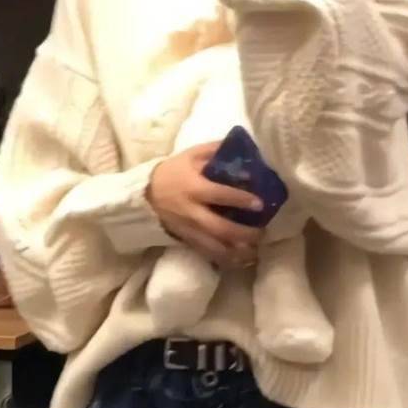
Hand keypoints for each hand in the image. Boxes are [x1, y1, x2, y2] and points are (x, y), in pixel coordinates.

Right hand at [148, 143, 264, 268]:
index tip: (260, 204)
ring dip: (237, 252)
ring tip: (254, 251)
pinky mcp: (187, 240)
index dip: (241, 200)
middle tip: (262, 232)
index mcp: (194, 188)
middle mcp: (192, 212)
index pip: (220, 195)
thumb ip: (214, 150)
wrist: (145, 194)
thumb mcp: (190, 155)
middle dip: (244, 233)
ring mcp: (189, 229)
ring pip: (215, 247)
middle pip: (220, 228)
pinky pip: (207, 253)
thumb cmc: (172, 172)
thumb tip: (240, 147)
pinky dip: (224, 259)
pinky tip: (240, 260)